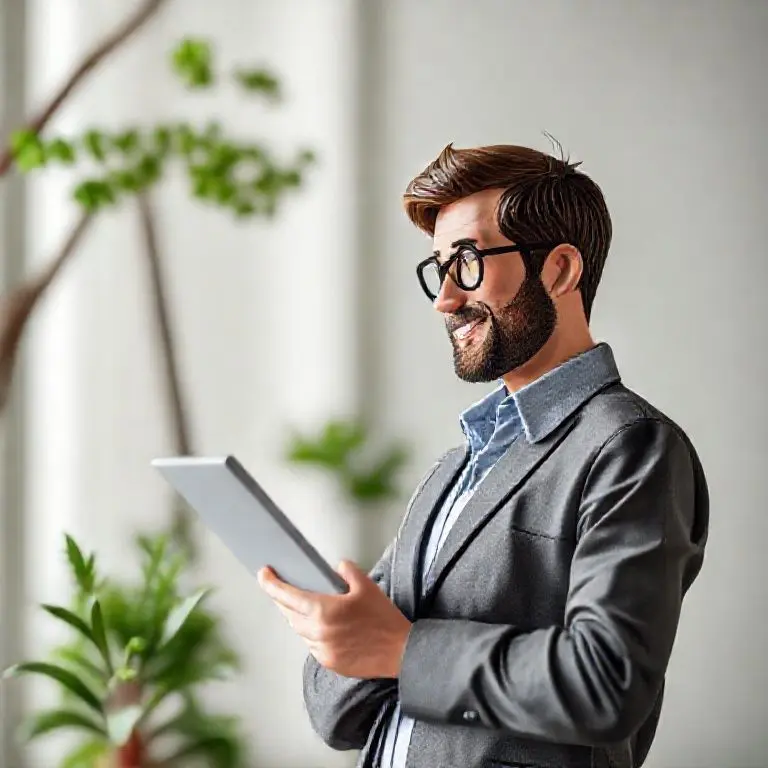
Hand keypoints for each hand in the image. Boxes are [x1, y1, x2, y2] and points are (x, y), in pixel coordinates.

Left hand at [257, 560, 411, 678]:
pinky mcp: (328, 662)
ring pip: (299, 629)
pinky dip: (311, 632)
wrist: (400, 651)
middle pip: (288, 612)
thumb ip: (346, 571)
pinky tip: (322, 625)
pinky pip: (311, 643)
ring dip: (298, 616)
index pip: (286, 595)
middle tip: (283, 586)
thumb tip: (335, 568)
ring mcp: (321, 650)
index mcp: (322, 610)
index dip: (270, 583)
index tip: (263, 574)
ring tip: (307, 605)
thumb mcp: (366, 586)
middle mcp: (316, 632)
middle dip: (283, 598)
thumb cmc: (384, 619)